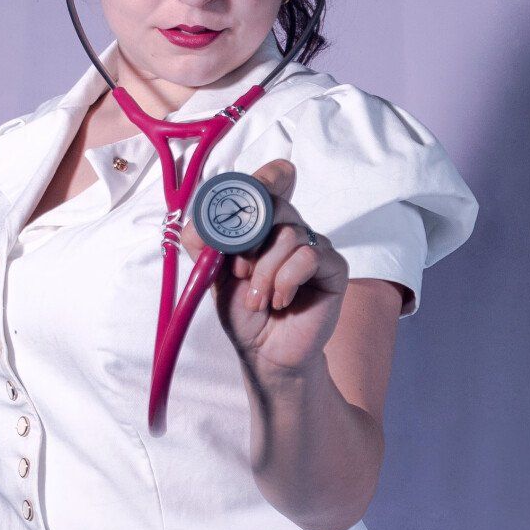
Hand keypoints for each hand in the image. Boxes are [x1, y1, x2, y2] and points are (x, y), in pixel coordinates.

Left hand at [181, 158, 348, 373]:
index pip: (272, 182)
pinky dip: (286, 280)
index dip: (266, 177)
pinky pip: (308, 256)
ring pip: (290, 234)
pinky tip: (281, 301)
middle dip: (251, 241)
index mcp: (264, 225)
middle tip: (240, 272)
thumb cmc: (244, 313)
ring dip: (265, 272)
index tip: (255, 188)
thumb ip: (204, 245)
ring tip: (258, 300)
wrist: (264, 353)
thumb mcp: (214, 276)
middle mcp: (291, 229)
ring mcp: (314, 246)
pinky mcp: (332, 267)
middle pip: (276, 205)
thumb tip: (197, 222)